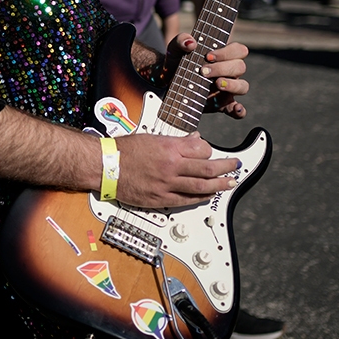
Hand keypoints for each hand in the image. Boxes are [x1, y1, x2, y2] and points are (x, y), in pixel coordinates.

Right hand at [115, 131, 238, 207]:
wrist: (104, 165)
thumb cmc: (124, 150)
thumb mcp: (151, 137)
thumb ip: (175, 141)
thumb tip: (193, 140)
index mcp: (169, 148)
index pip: (201, 149)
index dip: (209, 150)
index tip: (210, 151)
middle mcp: (171, 166)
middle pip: (207, 168)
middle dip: (226, 167)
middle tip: (235, 167)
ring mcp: (166, 184)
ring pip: (201, 186)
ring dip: (219, 185)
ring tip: (230, 183)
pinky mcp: (159, 199)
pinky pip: (186, 200)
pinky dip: (200, 198)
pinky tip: (209, 196)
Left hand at [164, 33, 248, 118]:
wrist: (167, 80)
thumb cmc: (177, 61)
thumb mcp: (175, 48)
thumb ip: (181, 40)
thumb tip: (191, 43)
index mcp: (224, 56)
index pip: (238, 50)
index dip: (228, 52)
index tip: (209, 56)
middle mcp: (229, 72)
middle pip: (240, 67)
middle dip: (222, 68)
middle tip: (203, 71)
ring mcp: (227, 89)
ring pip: (243, 86)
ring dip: (232, 85)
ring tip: (217, 84)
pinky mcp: (221, 105)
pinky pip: (236, 109)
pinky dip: (239, 110)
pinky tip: (237, 110)